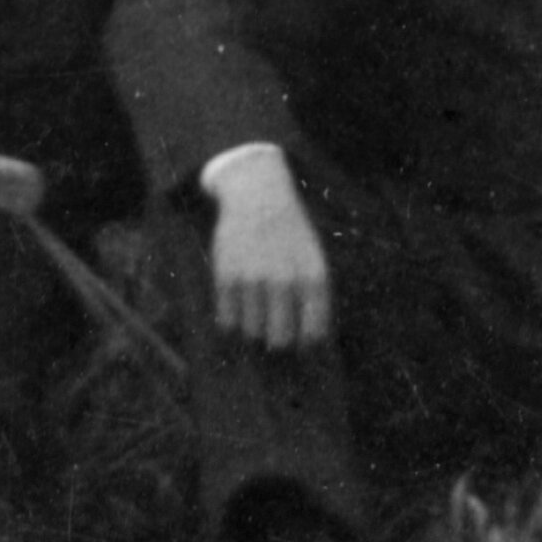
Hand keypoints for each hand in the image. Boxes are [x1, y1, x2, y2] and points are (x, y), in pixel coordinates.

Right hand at [204, 152, 331, 353]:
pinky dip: (233, 319)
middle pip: (280, 340)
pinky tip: (239, 302)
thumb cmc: (291, 235)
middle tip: (274, 329)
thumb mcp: (314, 261)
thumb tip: (307, 347)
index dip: (305, 343)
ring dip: (254, 328)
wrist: (258, 195)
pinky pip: (228, 321)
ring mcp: (254, 278)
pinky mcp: (226, 275)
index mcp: (313, 278)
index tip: (299, 338)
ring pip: (252, 333)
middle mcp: (285, 280)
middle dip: (278, 340)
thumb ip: (315, 302)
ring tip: (256, 308)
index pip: (313, 334)